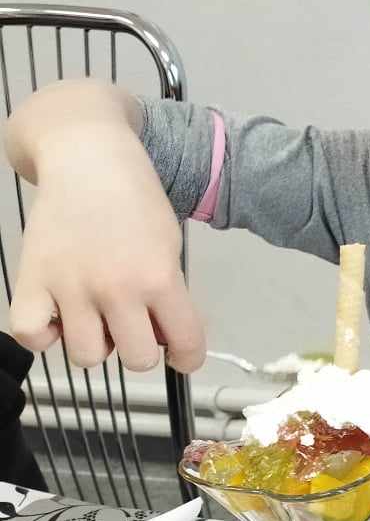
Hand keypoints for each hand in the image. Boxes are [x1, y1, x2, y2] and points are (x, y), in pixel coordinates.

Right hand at [9, 128, 203, 371]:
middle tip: (134, 323)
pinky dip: (44, 334)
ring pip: (87, 357)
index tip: (182, 355)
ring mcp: (69, 287)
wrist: (88, 159)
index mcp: (159, 277)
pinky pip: (31, 335)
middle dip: (141, 346)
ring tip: (96, 316)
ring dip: (96, 343)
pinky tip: (57, 314)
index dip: (188, 357)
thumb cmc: (135, 200)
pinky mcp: (30, 281)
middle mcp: (115, 288)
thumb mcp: (169, 244)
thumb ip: (170, 291)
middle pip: (137, 360)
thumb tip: (166, 337)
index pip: (185, 344)